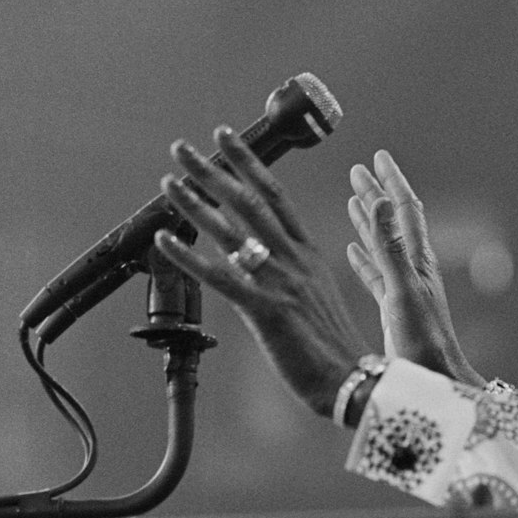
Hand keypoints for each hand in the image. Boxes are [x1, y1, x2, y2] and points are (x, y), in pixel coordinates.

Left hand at [154, 126, 367, 418]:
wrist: (352, 380)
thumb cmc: (332, 343)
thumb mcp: (317, 292)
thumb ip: (291, 268)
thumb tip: (260, 253)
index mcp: (308, 252)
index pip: (274, 194)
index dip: (247, 163)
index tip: (225, 137)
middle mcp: (294, 259)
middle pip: (249, 201)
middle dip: (214, 170)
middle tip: (183, 147)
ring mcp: (280, 282)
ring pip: (232, 231)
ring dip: (196, 203)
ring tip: (168, 182)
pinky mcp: (266, 311)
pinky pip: (221, 277)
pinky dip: (190, 256)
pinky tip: (165, 240)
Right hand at [347, 150, 483, 387]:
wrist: (435, 379)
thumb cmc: (423, 341)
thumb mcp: (402, 289)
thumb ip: (390, 245)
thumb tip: (386, 201)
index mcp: (416, 259)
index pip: (404, 208)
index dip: (391, 181)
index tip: (378, 157)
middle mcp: (412, 268)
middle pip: (392, 221)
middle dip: (376, 193)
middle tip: (358, 171)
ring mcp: (404, 287)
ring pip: (383, 244)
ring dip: (369, 220)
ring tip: (353, 200)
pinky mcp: (394, 307)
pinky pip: (376, 272)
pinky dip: (364, 256)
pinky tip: (353, 251)